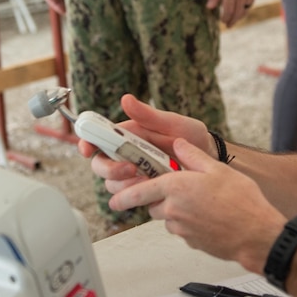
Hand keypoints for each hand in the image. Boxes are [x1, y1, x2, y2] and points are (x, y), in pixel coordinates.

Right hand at [83, 95, 211, 189]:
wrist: (209, 160)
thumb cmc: (191, 138)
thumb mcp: (172, 123)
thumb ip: (148, 114)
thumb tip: (125, 99)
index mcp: (128, 135)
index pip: (97, 138)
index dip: (86, 143)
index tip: (87, 149)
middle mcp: (126, 155)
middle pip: (100, 165)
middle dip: (109, 169)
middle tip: (130, 168)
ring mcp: (134, 174)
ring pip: (112, 184)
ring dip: (123, 184)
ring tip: (146, 179)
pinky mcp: (143, 190)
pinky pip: (129, 197)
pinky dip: (136, 195)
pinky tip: (153, 189)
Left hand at [106, 139, 285, 269]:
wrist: (256, 234)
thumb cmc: (240, 201)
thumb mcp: (217, 169)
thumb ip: (193, 155)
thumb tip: (179, 144)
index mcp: (175, 187)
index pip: (138, 192)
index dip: (123, 196)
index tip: (113, 201)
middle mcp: (173, 210)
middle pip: (152, 206)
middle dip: (158, 199)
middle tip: (178, 190)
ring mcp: (181, 229)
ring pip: (167, 218)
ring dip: (175, 211)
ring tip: (200, 203)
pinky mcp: (191, 242)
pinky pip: (183, 230)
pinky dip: (189, 223)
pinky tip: (209, 216)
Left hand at [206, 0, 256, 25]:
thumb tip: (210, 7)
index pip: (228, 11)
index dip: (225, 18)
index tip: (223, 22)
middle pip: (238, 12)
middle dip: (233, 20)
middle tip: (229, 25)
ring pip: (246, 8)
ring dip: (241, 15)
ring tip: (235, 18)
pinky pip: (251, 1)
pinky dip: (247, 7)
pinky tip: (242, 8)